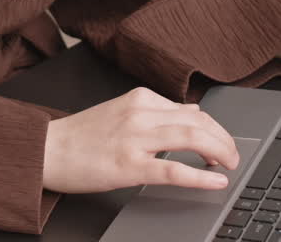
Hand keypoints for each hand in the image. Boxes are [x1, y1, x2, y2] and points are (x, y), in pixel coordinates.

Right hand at [42, 87, 239, 193]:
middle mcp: (140, 113)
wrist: (47, 150)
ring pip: (192, 138)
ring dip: (220, 152)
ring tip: (230, 166)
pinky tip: (216, 181)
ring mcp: (135, 139)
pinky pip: (174, 169)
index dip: (215, 128)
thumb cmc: (80, 136)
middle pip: (199, 122)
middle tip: (233, 156)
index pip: (191, 110)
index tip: (223, 142)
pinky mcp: (129, 165)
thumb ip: (154, 114)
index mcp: (139, 98)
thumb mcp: (120, 112)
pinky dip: (201, 176)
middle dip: (224, 140)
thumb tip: (189, 117)